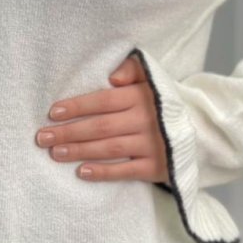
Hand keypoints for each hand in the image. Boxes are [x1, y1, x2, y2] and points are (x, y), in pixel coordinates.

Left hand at [35, 55, 170, 184]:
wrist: (199, 128)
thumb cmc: (163, 101)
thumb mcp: (151, 78)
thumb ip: (132, 70)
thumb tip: (112, 77)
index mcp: (141, 97)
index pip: (103, 101)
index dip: (77, 106)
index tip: (53, 113)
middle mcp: (146, 120)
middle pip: (101, 126)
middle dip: (69, 132)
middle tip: (43, 138)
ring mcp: (152, 145)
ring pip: (109, 148)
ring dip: (80, 151)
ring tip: (55, 153)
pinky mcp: (156, 167)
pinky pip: (126, 171)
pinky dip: (104, 173)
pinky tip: (82, 172)